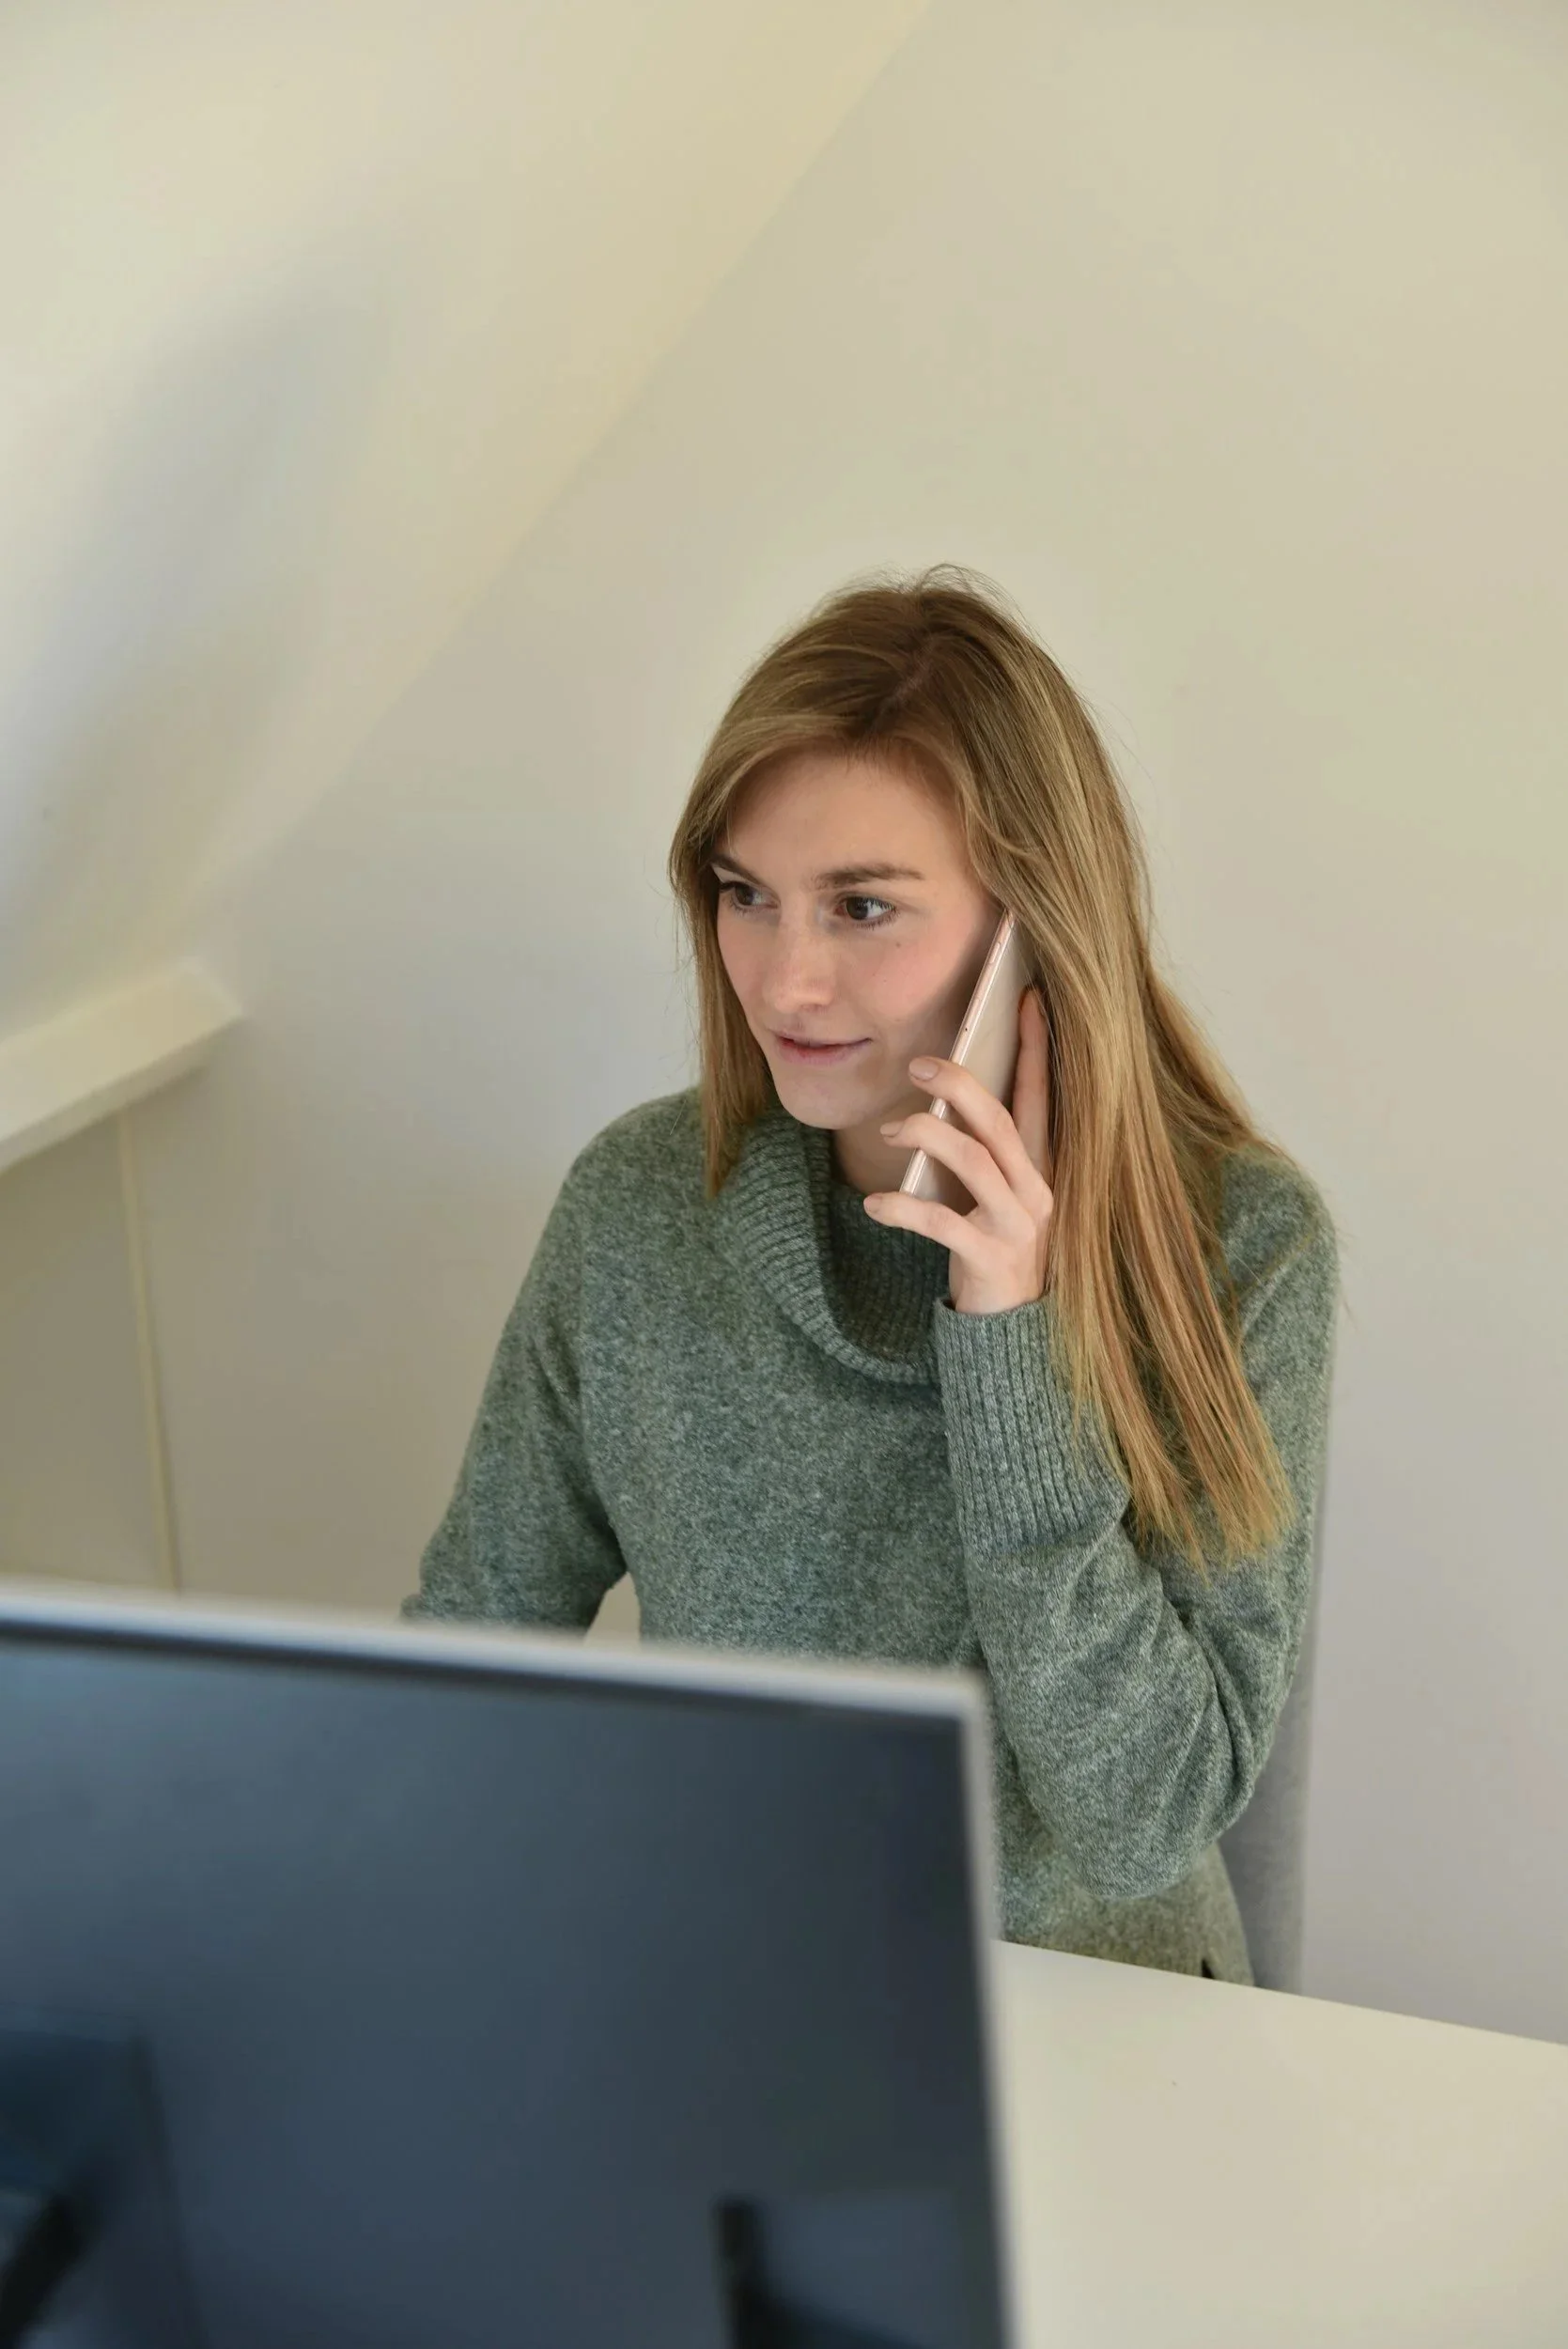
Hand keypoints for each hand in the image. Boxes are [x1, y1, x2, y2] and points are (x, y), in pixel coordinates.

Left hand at [865, 987, 1055, 1315]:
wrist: (1012, 1332)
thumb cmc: (993, 1248)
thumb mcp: (994, 1196)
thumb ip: (979, 1152)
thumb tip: (941, 1099)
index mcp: (1041, 1168)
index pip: (1042, 1096)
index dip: (1035, 1047)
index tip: (1027, 998)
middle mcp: (1038, 1190)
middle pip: (1001, 1121)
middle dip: (960, 1085)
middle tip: (916, 1064)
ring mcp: (1018, 1226)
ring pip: (976, 1162)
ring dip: (928, 1137)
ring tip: (890, 1132)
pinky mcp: (989, 1258)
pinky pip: (943, 1223)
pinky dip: (904, 1209)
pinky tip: (874, 1207)